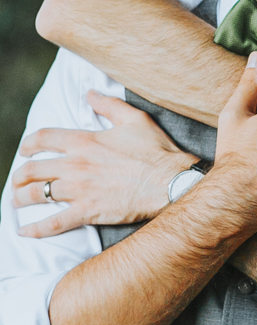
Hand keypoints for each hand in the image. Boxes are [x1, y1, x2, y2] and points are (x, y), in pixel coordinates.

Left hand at [14, 96, 194, 236]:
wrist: (170, 181)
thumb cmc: (156, 150)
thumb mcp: (134, 119)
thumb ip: (109, 104)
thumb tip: (90, 93)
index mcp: (85, 140)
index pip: (44, 138)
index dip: (29, 143)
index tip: (25, 149)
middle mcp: (76, 164)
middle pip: (33, 170)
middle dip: (19, 176)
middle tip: (17, 181)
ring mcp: (80, 190)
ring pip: (38, 195)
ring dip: (21, 199)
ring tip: (16, 202)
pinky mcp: (88, 211)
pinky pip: (54, 223)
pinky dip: (35, 229)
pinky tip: (24, 231)